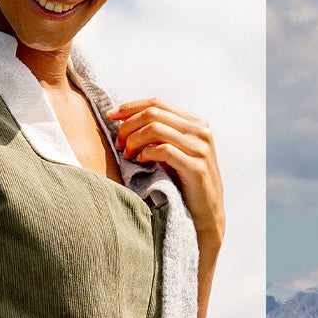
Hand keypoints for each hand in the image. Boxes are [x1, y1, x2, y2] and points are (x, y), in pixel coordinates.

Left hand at [108, 97, 224, 253]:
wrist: (205, 213)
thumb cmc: (184, 183)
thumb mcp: (174, 152)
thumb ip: (159, 134)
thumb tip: (124, 119)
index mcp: (195, 123)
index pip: (157, 103)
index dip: (130, 107)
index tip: (111, 116)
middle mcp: (200, 131)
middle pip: (154, 113)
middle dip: (129, 126)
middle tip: (118, 143)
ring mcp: (200, 148)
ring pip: (156, 128)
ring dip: (134, 140)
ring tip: (128, 155)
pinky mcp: (196, 166)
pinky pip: (163, 150)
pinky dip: (146, 153)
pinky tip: (141, 162)